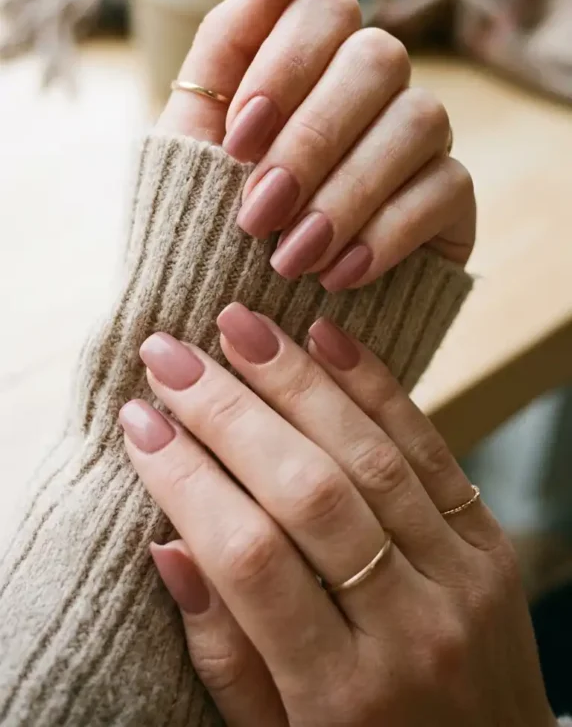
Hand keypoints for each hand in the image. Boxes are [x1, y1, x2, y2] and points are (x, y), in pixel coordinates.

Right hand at [120, 308, 553, 726]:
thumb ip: (226, 652)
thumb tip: (169, 541)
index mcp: (338, 696)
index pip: (249, 558)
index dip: (187, 480)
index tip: (139, 421)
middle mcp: (407, 629)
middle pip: (308, 492)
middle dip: (229, 412)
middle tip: (171, 354)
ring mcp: (459, 580)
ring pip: (369, 456)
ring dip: (297, 381)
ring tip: (239, 327)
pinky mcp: (490, 544)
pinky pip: (432, 449)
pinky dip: (377, 388)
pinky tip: (326, 340)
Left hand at [158, 0, 475, 287]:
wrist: (246, 303)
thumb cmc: (214, 209)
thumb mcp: (194, 127)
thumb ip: (229, 37)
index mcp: (307, 57)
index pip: (323, 9)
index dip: (283, 69)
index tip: (236, 142)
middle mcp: (371, 83)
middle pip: (377, 58)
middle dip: (312, 140)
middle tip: (258, 213)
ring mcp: (416, 134)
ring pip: (417, 120)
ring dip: (347, 193)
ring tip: (292, 258)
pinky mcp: (449, 194)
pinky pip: (445, 187)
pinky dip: (388, 232)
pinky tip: (341, 273)